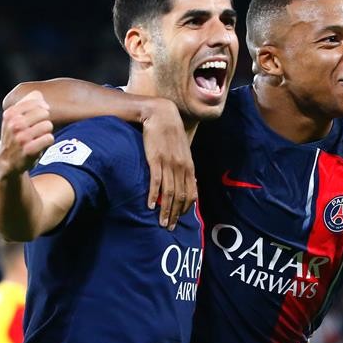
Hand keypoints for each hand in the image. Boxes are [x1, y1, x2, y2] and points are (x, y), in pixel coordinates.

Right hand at [0, 91, 52, 175]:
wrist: (7, 160)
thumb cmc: (15, 135)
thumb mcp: (14, 118)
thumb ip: (26, 103)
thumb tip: (38, 94)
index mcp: (10, 114)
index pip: (35, 101)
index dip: (43, 107)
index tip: (41, 113)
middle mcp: (14, 124)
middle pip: (44, 112)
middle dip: (45, 119)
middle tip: (39, 127)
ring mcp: (21, 137)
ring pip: (48, 125)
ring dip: (47, 131)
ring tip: (39, 136)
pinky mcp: (29, 150)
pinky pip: (49, 138)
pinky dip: (48, 141)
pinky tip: (41, 144)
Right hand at [141, 98, 195, 228]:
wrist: (160, 115)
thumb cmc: (171, 133)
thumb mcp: (182, 150)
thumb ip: (185, 166)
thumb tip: (190, 180)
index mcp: (188, 166)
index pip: (191, 193)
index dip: (186, 208)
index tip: (180, 218)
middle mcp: (181, 167)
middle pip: (180, 197)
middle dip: (176, 215)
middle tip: (170, 227)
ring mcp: (168, 164)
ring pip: (169, 193)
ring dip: (166, 210)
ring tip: (161, 222)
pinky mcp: (155, 160)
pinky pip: (156, 182)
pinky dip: (154, 196)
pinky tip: (151, 206)